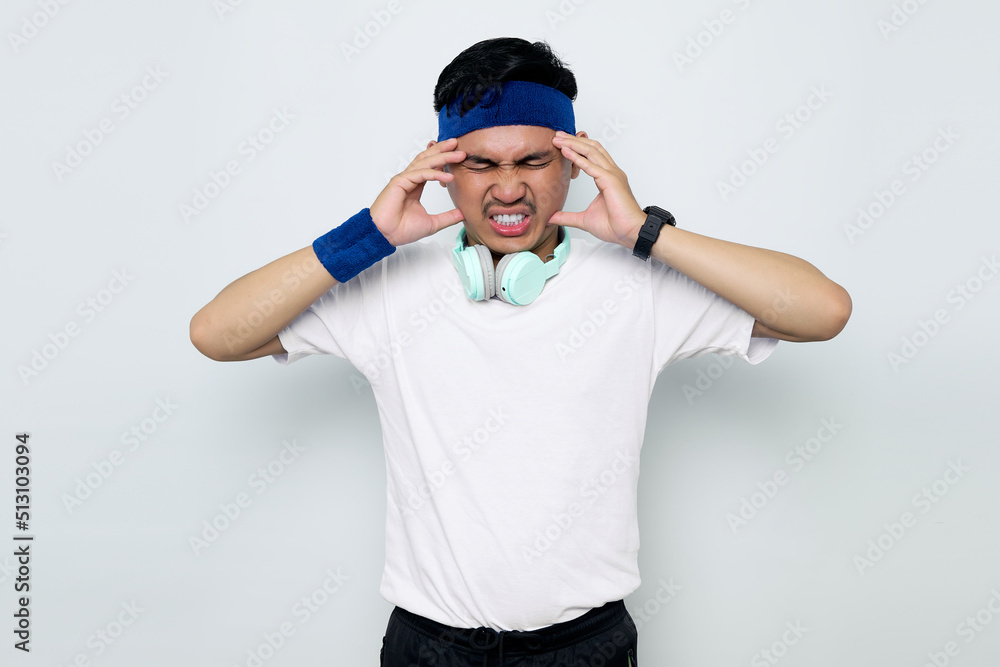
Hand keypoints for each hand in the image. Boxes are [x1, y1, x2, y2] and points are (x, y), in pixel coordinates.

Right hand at [369, 138, 466, 246]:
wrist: (385, 236)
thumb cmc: (402, 230)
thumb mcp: (432, 223)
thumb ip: (448, 217)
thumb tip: (463, 214)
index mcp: (415, 185)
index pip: (430, 166)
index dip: (444, 159)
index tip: (459, 155)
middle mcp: (409, 179)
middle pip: (428, 158)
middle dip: (443, 150)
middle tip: (458, 144)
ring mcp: (404, 179)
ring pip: (425, 162)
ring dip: (442, 157)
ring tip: (458, 154)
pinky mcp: (399, 182)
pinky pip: (420, 174)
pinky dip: (435, 174)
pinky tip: (448, 176)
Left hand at [547, 132, 646, 247]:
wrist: (630, 233)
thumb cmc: (614, 226)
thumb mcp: (583, 220)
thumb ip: (567, 216)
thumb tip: (551, 217)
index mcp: (607, 178)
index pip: (592, 155)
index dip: (577, 147)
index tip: (561, 143)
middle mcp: (611, 172)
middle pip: (591, 148)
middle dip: (573, 140)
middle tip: (557, 136)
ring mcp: (612, 175)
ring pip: (591, 152)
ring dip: (573, 144)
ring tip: (558, 140)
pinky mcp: (611, 181)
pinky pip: (591, 166)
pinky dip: (577, 158)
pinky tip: (566, 152)